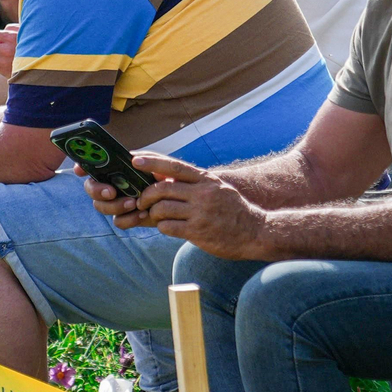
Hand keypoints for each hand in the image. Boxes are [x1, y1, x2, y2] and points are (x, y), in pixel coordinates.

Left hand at [82, 153, 271, 258]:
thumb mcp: (217, 189)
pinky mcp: (198, 232)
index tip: (135, 159)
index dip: (153, 162)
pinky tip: (167, 227)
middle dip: (146, 195)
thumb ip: (193, 183)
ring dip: (153, 213)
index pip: (175, 166)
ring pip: (162, 208)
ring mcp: (201, 213)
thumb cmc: (232, 210)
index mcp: (206, 180)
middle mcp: (203, 194)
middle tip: (141, 201)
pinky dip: (162, 226)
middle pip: (162, 188)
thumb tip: (163, 175)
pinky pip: (168, 227)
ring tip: (156, 216)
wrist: (256, 232)